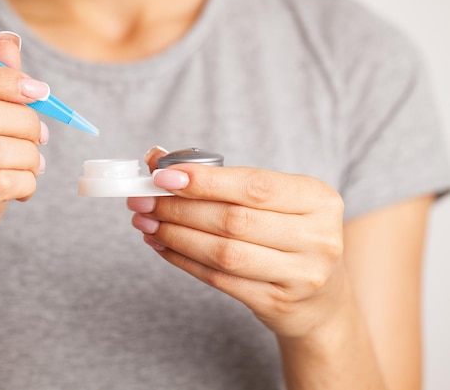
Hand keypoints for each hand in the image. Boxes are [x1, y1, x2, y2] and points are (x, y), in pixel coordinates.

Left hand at [127, 147, 346, 337]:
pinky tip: (162, 245)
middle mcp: (317, 237)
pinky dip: (184, 260)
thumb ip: (222, 179)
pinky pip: (219, 280)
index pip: (254, 186)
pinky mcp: (277, 303)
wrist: (320, 298)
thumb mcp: (273, 200)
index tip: (162, 176)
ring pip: (224, 253)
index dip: (204, 181)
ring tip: (146, 223)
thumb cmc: (288, 234)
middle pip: (234, 220)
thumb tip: (158, 159)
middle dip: (179, 209)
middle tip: (142, 200)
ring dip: (176, 235)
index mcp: (318, 199)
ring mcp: (301, 275)